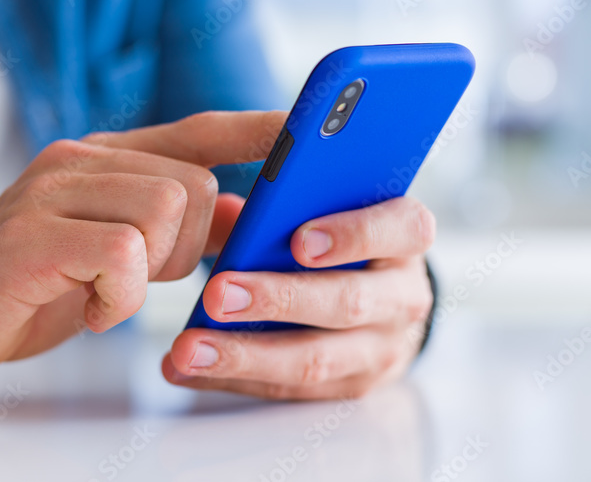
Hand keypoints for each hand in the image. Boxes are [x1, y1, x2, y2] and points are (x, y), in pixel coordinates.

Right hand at [0, 111, 284, 378]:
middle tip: (133, 277)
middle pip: (195, 184)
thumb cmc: (26, 284)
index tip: (311, 126)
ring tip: (105, 292)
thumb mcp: (111, 252)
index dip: (257, 130)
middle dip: (187, 248)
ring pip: (165, 211)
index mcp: (103, 158)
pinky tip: (87, 309)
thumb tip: (247, 210)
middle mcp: (79, 160)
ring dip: (150, 273)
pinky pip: (122, 256)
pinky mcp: (31, 236)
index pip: (197, 131)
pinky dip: (118, 299)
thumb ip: (172, 227)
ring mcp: (51, 192)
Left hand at [163, 196, 435, 399]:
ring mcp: (382, 348)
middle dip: (278, 299)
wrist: (379, 294)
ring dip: (244, 354)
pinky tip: (185, 368)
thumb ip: (282, 200)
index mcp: (404, 234)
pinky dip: (231, 378)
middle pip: (349, 301)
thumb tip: (217, 206)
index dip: (354, 234)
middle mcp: (403, 295)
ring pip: (316, 358)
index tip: (300, 240)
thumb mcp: (328, 206)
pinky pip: (289, 389)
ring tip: (189, 348)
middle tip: (216, 295)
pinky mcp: (351, 386)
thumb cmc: (339, 234)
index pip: (403, 228)